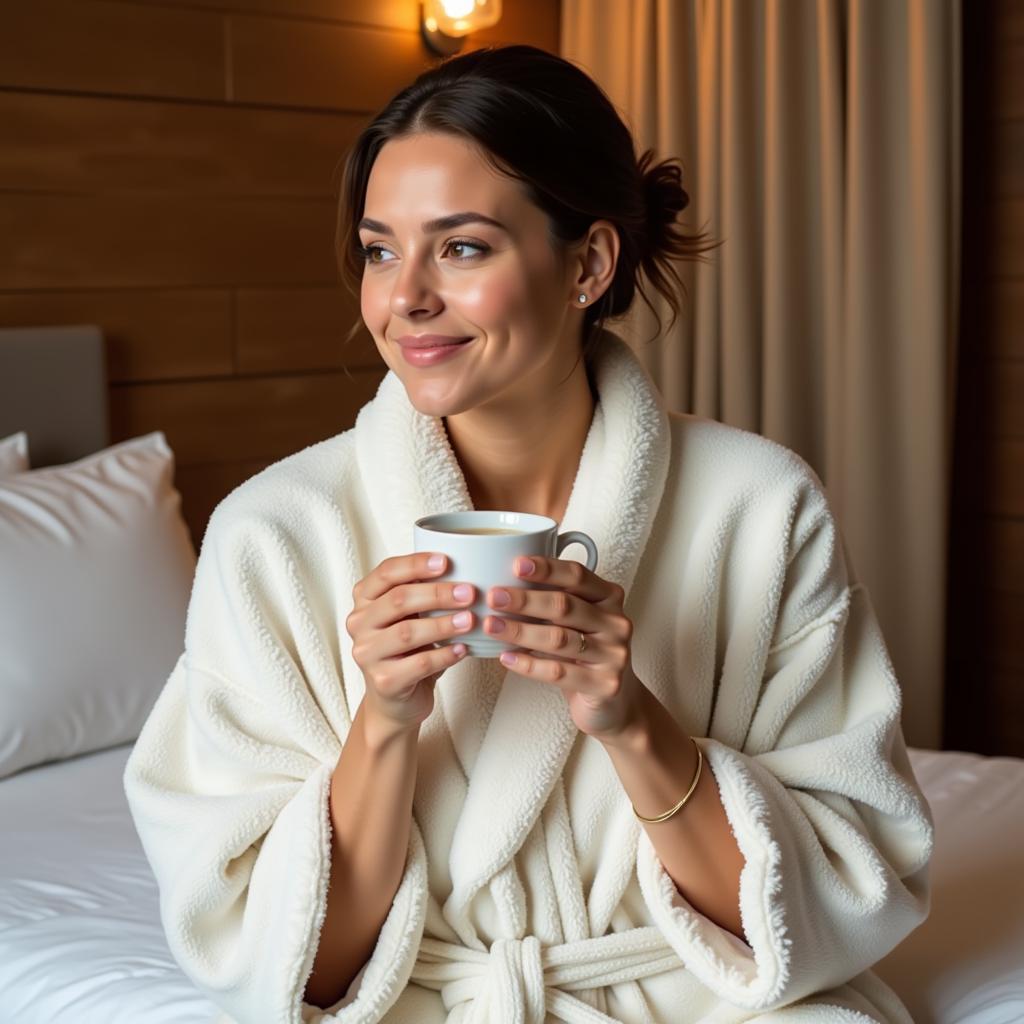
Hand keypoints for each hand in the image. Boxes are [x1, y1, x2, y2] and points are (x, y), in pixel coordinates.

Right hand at [346, 553, 475, 737]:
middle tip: (468, 593)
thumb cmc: (408, 649)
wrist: (396, 699)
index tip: (446, 561)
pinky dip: (445, 655)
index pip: (387, 572)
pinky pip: (419, 664)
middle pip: (398, 600)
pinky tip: (463, 649)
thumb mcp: (410, 615)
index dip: (416, 564)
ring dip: (443, 624)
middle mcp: (360, 623)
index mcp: (365, 599)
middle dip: (437, 594)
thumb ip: (423, 592)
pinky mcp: (383, 681)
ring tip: (470, 620)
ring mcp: (367, 653)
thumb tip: (466, 567)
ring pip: (407, 632)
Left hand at [485, 556, 642, 740]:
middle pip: (565, 606)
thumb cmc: (586, 653)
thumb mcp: (577, 621)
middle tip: (494, 597)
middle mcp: (616, 622)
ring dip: (520, 632)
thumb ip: (553, 600)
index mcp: (609, 597)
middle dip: (525, 600)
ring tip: (491, 626)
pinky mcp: (604, 684)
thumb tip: (505, 584)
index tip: (516, 564)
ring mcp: (614, 654)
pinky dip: (528, 665)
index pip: (577, 575)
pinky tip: (506, 658)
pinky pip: (559, 672)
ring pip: (559, 639)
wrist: (614, 701)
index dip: (547, 569)